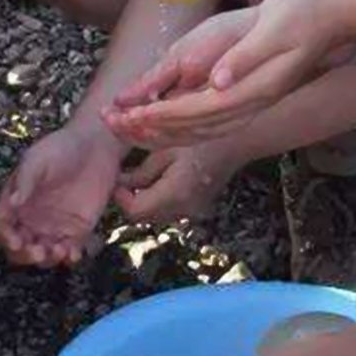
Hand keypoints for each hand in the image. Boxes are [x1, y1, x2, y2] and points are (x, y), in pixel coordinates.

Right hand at [0, 125, 122, 267]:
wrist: (96, 144)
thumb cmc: (61, 147)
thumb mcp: (39, 159)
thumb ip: (26, 180)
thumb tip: (13, 202)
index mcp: (17, 201)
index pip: (3, 226)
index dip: (6, 237)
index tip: (16, 242)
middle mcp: (31, 218)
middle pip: (19, 248)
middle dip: (25, 255)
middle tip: (38, 251)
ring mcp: (54, 226)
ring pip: (43, 254)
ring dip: (47, 259)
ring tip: (59, 250)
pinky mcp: (77, 230)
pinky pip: (69, 251)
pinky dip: (69, 257)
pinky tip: (74, 254)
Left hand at [105, 0, 342, 147]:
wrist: (331, 18)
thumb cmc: (302, 14)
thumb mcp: (275, 30)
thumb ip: (245, 58)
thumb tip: (219, 81)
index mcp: (252, 89)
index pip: (194, 111)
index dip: (158, 115)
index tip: (127, 116)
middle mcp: (250, 104)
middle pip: (192, 128)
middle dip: (150, 129)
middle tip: (113, 125)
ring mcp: (251, 106)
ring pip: (199, 132)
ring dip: (162, 131)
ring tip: (129, 127)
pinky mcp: (250, 100)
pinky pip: (209, 124)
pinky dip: (182, 128)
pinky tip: (165, 122)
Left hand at [112, 143, 239, 224]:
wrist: (238, 141)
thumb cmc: (200, 137)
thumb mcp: (166, 147)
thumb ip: (141, 169)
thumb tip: (120, 182)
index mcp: (174, 193)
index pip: (135, 211)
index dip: (120, 198)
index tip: (117, 179)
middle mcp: (183, 209)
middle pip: (144, 217)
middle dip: (130, 200)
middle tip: (124, 178)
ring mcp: (192, 211)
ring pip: (156, 216)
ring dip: (144, 201)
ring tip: (141, 176)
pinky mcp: (197, 208)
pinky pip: (169, 211)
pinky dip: (158, 200)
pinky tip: (160, 179)